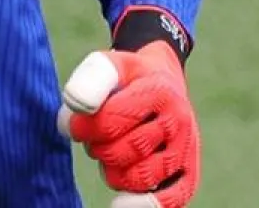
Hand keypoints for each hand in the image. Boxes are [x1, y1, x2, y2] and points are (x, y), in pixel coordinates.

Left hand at [59, 40, 199, 207]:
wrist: (165, 82)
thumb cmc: (130, 78)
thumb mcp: (113, 64)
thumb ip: (91, 78)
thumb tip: (78, 107)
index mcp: (158, 92)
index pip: (111, 120)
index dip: (82, 127)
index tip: (69, 124)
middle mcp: (177, 121)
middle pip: (123, 150)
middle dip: (97, 147)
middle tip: (93, 138)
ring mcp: (185, 149)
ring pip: (140, 176)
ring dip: (112, 172)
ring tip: (110, 154)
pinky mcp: (189, 171)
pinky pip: (172, 198)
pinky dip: (145, 205)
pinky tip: (120, 204)